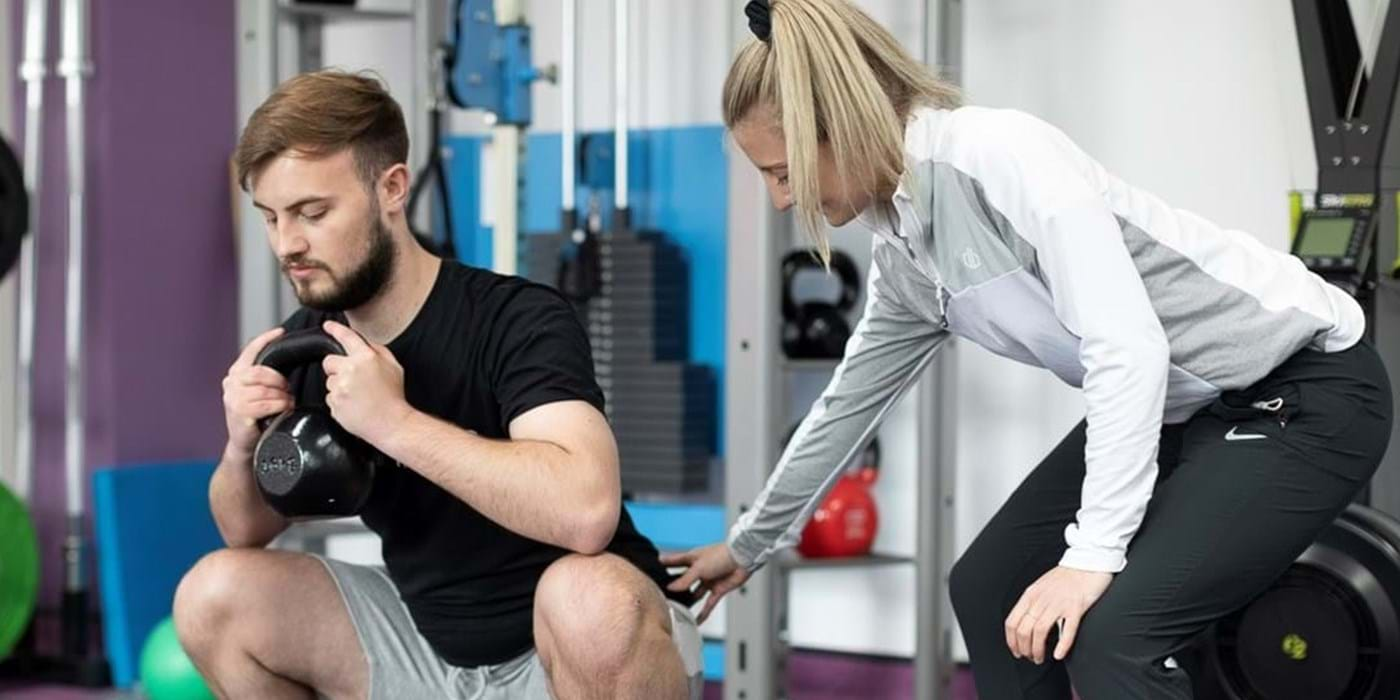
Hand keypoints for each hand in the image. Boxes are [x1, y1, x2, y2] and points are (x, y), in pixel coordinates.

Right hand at [222, 327, 292, 456]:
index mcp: (235, 374)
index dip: (265, 340)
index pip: (249, 351)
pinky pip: (266, 403)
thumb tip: (285, 365)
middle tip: (287, 389)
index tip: (280, 332)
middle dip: (279, 379)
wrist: (245, 444)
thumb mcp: (257, 393)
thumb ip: (264, 378)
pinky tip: (283, 409)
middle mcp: (231, 383)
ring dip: (282, 396)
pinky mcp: (239, 412)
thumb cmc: (255, 417)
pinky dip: (280, 405)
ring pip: (266, 389)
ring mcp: (233, 398)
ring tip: (286, 402)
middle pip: (261, 371)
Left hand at [320, 321, 412, 446]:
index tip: (327, 326)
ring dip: (340, 387)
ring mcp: (341, 387)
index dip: (335, 329)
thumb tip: (365, 344)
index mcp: (366, 358)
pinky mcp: (334, 403)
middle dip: (337, 368)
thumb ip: (378, 351)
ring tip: (357, 396)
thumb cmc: (394, 397)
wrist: (391, 424)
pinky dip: (339, 402)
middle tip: (352, 380)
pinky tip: (354, 405)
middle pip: (329, 361)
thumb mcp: (394, 367)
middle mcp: (351, 370)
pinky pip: (330, 398)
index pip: (346, 337)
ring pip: (330, 381)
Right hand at [660, 543, 750, 623]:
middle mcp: (699, 570)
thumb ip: (684, 579)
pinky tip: (696, 621)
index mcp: (693, 559)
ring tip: (676, 610)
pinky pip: (708, 604)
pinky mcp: (718, 590)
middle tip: (663, 594)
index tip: (654, 565)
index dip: (665, 563)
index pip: (675, 560)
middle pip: (683, 579)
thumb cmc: (722, 555)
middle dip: (675, 586)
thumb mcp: (698, 567)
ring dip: (687, 601)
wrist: (742, 559)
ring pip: (694, 593)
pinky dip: (703, 613)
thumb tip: (671, 588)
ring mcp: (708, 580)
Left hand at [1006, 565, 1113, 663]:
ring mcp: (1058, 603)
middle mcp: (1041, 599)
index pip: (1012, 621)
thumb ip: (1033, 602)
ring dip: (1037, 650)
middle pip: (1023, 630)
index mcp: (1031, 594)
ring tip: (1040, 658)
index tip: (1016, 651)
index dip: (1011, 640)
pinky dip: (1061, 646)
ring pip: (1039, 631)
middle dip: (1024, 649)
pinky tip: (1058, 655)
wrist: (1090, 561)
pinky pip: (1067, 630)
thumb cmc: (1067, 576)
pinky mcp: (1076, 607)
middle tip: (1030, 658)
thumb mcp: (1042, 586)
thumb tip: (1025, 622)